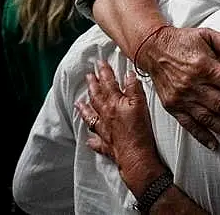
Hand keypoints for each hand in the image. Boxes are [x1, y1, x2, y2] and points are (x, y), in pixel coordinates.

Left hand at [76, 62, 168, 198]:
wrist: (136, 155)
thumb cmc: (139, 130)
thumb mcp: (141, 104)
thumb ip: (134, 89)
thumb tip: (129, 75)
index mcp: (115, 104)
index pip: (108, 84)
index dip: (104, 72)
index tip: (99, 63)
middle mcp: (106, 116)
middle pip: (97, 98)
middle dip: (93, 85)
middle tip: (88, 76)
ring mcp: (104, 131)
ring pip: (91, 117)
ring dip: (85, 109)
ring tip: (79, 102)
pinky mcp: (107, 145)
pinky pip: (96, 141)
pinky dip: (92, 139)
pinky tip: (89, 138)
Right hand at [138, 26, 219, 149]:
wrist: (152, 49)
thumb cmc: (184, 40)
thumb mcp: (206, 34)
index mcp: (204, 66)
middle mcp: (193, 84)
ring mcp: (182, 98)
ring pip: (208, 118)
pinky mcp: (173, 107)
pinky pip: (189, 125)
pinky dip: (202, 136)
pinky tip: (216, 145)